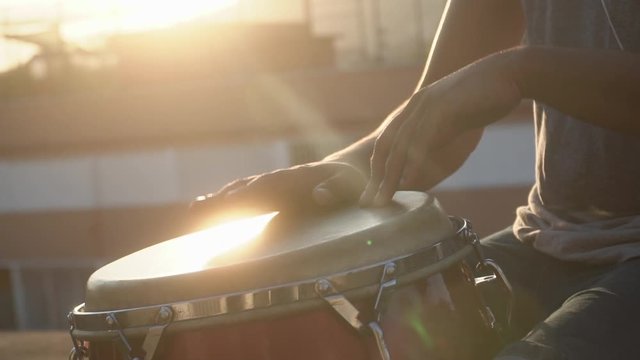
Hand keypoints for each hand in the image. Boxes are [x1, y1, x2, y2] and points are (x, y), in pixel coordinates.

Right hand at [190, 161, 367, 221]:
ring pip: (243, 190)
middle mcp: (281, 181)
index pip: (269, 185)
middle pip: (248, 188)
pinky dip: (229, 200)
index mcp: (297, 179)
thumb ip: (336, 189)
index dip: (250, 193)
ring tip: (197, 208)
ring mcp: (275, 187)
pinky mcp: (274, 195)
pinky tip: (210, 206)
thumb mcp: (351, 184)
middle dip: (225, 198)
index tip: (230, 201)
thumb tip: (319, 196)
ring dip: (221, 199)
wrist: (348, 170)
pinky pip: (248, 197)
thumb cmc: (352, 180)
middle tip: (199, 208)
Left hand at [360, 50, 522, 205]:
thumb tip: (430, 156)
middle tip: (369, 202)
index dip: (376, 167)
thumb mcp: (453, 116)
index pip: (386, 141)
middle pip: (385, 146)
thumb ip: (438, 133)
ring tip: (382, 199)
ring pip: (400, 147)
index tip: (372, 190)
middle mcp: (415, 106)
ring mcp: (428, 107)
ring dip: (388, 176)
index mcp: (415, 107)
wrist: (509, 72)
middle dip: (375, 176)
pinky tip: (408, 183)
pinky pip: (423, 142)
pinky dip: (413, 165)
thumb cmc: (485, 96)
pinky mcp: (444, 110)